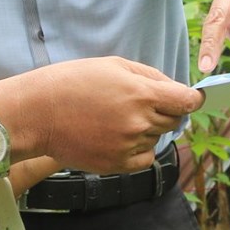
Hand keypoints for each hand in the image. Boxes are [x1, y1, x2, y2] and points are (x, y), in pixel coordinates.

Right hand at [0, 57, 200, 173]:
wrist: (38, 113)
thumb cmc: (73, 82)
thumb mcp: (114, 65)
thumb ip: (150, 77)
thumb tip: (176, 90)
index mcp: (142, 94)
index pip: (187, 101)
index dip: (191, 99)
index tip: (187, 99)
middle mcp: (140, 122)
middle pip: (174, 120)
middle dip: (165, 111)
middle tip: (141, 105)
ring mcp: (129, 145)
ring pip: (157, 138)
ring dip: (147, 129)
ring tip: (117, 118)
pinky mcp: (117, 164)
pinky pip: (145, 158)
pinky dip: (140, 149)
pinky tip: (120, 137)